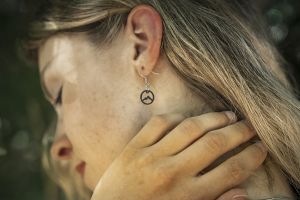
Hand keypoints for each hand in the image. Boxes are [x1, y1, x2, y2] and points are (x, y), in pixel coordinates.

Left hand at [91, 111, 266, 199]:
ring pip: (190, 128)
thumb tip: (243, 194)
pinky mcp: (134, 147)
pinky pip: (160, 123)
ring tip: (228, 115)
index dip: (252, 156)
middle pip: (215, 144)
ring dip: (214, 118)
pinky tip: (189, 118)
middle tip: (251, 125)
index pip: (232, 171)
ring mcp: (152, 157)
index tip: (261, 147)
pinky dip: (177, 117)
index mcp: (189, 196)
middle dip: (239, 132)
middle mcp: (173, 173)